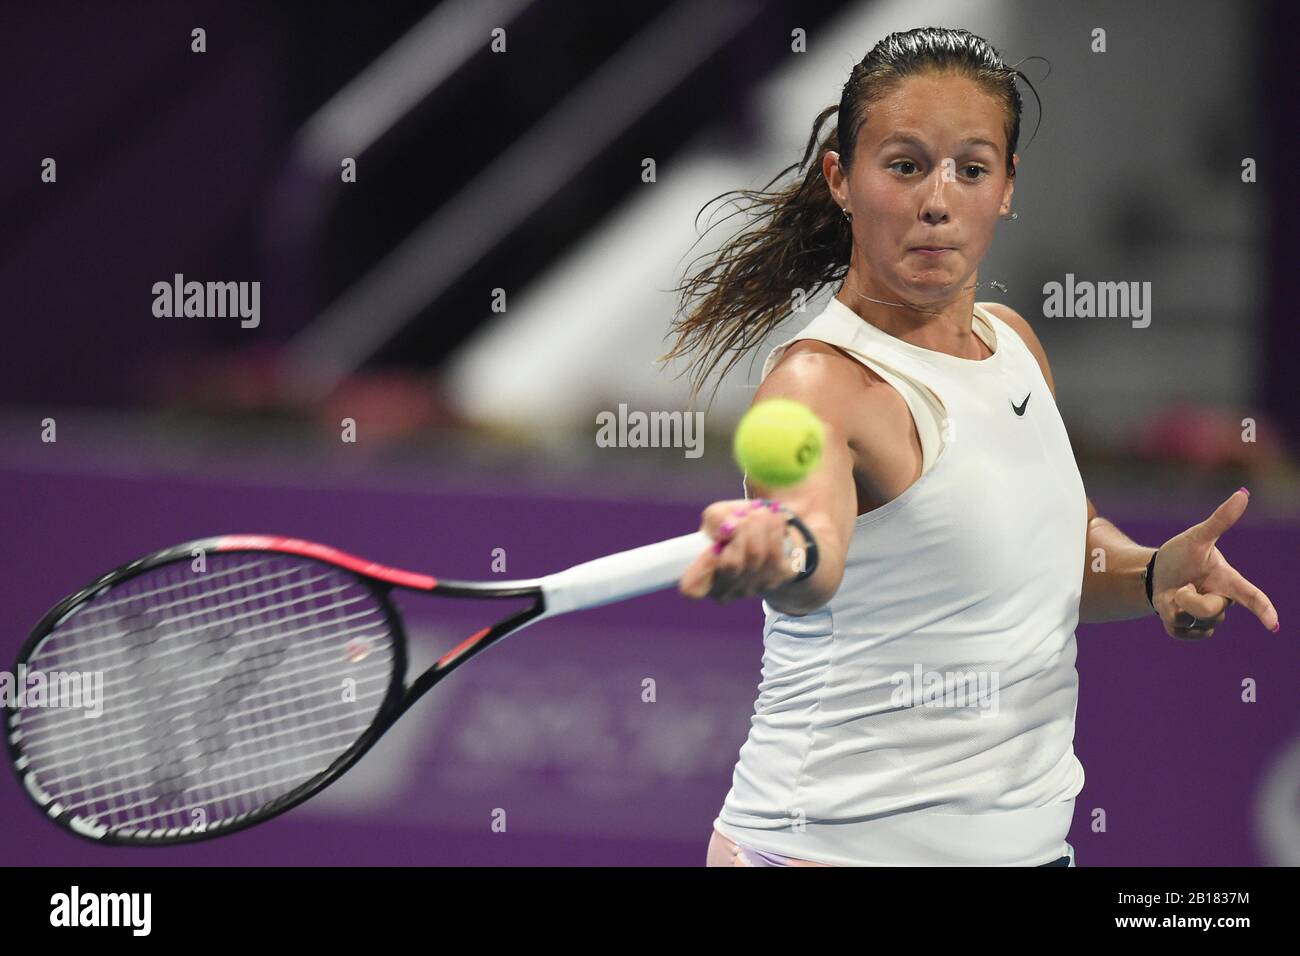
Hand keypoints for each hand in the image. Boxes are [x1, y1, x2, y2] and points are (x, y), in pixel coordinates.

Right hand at [679, 499, 803, 603]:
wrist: (766, 528)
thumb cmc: (734, 523)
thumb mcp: (717, 514)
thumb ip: (716, 519)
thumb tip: (730, 530)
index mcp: (700, 576)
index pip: (692, 587)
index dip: (703, 566)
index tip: (715, 545)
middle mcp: (723, 590)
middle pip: (731, 564)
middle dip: (742, 531)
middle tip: (746, 517)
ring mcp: (749, 589)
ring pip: (756, 556)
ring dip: (760, 526)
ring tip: (761, 513)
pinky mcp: (774, 581)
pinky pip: (776, 555)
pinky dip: (775, 532)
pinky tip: (774, 521)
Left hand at [1151, 488, 1279, 638]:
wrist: (1155, 572)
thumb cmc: (1181, 554)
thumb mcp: (1197, 537)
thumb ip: (1221, 520)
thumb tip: (1243, 494)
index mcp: (1228, 581)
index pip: (1251, 597)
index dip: (1263, 610)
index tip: (1273, 625)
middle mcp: (1222, 601)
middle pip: (1212, 611)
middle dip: (1190, 599)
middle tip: (1180, 586)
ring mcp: (1205, 617)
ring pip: (1196, 623)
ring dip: (1177, 608)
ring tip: (1176, 594)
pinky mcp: (1188, 629)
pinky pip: (1181, 634)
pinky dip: (1171, 622)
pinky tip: (1171, 609)